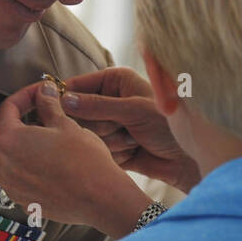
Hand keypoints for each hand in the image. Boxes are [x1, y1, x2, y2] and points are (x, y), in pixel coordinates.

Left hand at [0, 80, 152, 238]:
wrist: (100, 199)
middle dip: (28, 121)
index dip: (26, 95)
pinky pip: (24, 177)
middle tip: (50, 113)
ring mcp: (12, 187)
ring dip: (32, 146)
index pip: (8, 108)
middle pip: (9, 134)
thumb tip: (44, 93)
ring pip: (17, 157)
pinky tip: (56, 163)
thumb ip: (48, 105)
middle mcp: (2, 166)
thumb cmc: (84, 163)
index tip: (40, 92)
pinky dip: (36, 167)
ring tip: (56, 141)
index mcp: (7, 141)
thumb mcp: (65, 124)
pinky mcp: (24, 201)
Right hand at [59, 66, 199, 193]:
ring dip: (112, 142)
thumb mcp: (134, 111)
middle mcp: (110, 100)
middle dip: (101, 126)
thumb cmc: (169, 125)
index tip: (53, 109)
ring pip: (88, 136)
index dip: (65, 98)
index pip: (77, 86)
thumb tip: (64, 100)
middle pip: (79, 115)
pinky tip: (135, 152)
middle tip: (124, 128)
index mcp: (115, 80)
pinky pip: (98, 152)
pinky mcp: (113, 148)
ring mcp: (111, 125)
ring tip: (136, 140)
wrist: (189, 159)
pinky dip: (116, 155)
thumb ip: (98, 106)